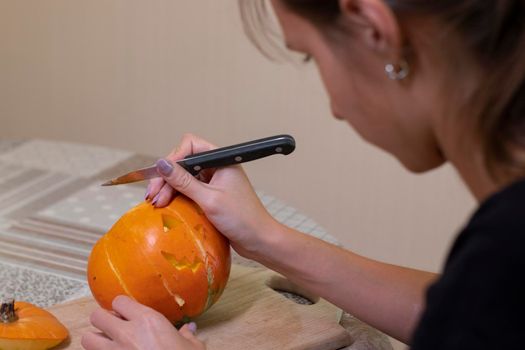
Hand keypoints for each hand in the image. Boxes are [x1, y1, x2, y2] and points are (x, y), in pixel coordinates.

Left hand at [81, 296, 204, 349]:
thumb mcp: (193, 348)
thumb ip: (186, 336)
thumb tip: (188, 330)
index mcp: (147, 321)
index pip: (119, 301)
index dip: (122, 307)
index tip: (129, 314)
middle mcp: (126, 334)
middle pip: (96, 316)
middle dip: (103, 321)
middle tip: (115, 329)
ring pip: (87, 339)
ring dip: (96, 341)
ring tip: (108, 345)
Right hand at [145, 133, 277, 258]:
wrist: (259, 240)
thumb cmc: (241, 219)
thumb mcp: (209, 200)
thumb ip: (184, 181)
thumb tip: (162, 164)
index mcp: (222, 160)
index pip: (191, 146)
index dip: (174, 158)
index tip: (162, 175)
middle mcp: (217, 167)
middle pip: (184, 162)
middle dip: (167, 177)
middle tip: (153, 196)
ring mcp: (214, 181)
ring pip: (184, 177)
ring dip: (169, 188)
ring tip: (156, 203)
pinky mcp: (211, 195)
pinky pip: (189, 190)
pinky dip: (177, 196)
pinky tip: (166, 205)